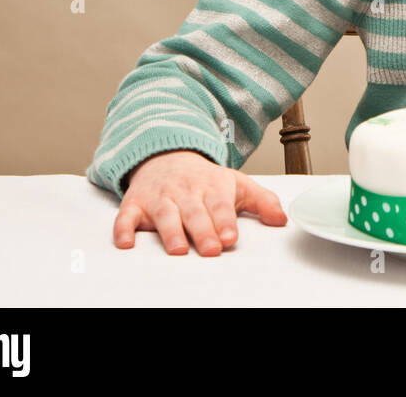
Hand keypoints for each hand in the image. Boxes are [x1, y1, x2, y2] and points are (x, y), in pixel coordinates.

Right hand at [113, 149, 287, 254]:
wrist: (166, 155)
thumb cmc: (205, 179)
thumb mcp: (237, 183)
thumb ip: (262, 201)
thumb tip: (282, 220)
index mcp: (212, 187)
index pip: (220, 205)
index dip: (225, 221)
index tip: (230, 237)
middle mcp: (185, 192)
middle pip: (194, 213)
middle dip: (203, 231)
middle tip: (212, 249)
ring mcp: (160, 198)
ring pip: (165, 215)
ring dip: (170, 232)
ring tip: (178, 250)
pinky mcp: (135, 204)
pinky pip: (126, 216)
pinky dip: (123, 228)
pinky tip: (126, 242)